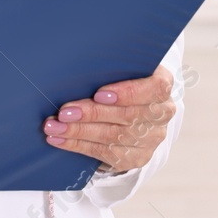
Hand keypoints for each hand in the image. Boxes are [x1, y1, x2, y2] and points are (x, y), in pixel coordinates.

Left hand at [41, 65, 174, 172]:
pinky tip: (60, 139)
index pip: (154, 88)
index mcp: (162, 85)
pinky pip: (106, 152)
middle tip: (64, 112)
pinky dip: (79, 145)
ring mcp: (152, 138)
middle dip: (91, 114)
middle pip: (127, 115)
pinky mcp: (138, 156)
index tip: (98, 94)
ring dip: (79, 132)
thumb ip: (112, 66)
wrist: (136, 109)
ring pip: (113, 136)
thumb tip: (78, 61)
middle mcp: (162, 113)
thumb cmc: (123, 80)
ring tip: (54, 127)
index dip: (127, 93)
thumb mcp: (124, 68)